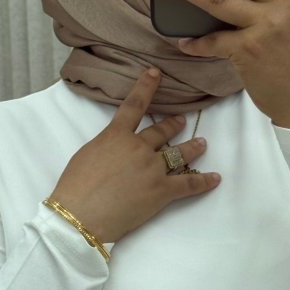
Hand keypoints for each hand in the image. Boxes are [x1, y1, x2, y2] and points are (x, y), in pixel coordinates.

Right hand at [48, 68, 220, 243]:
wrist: (79, 215)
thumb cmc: (74, 187)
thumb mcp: (85, 156)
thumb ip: (105, 146)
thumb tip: (115, 149)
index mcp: (115, 136)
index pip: (134, 105)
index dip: (146, 87)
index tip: (155, 73)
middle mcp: (138, 147)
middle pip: (162, 131)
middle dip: (174, 125)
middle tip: (182, 121)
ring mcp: (153, 168)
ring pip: (180, 153)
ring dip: (193, 147)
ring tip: (202, 143)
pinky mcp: (161, 191)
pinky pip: (189, 184)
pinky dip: (204, 181)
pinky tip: (215, 178)